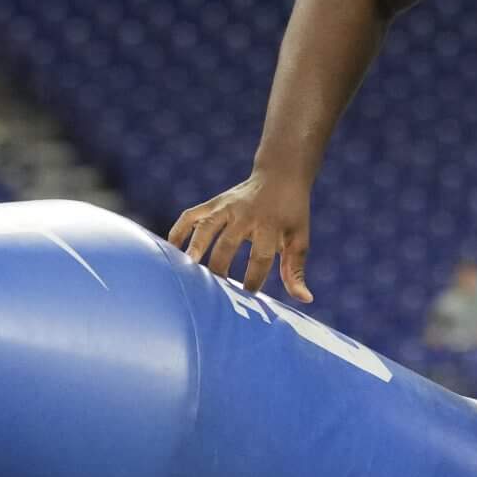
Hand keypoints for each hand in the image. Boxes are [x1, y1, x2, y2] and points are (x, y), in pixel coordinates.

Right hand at [169, 170, 313, 301]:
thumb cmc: (291, 214)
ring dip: (195, 248)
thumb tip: (306, 300)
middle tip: (213, 293)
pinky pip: (191, 215)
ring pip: (206, 227)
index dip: (253, 281)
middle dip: (220, 269)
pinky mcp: (213, 202)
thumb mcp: (299, 239)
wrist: (281, 176)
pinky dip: (178, 231)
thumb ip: (296, 271)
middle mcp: (246, 214)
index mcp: (270, 225)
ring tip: (187, 272)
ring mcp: (227, 206)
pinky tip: (170, 251)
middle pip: (228, 244)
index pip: (260, 258)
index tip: (246, 299)